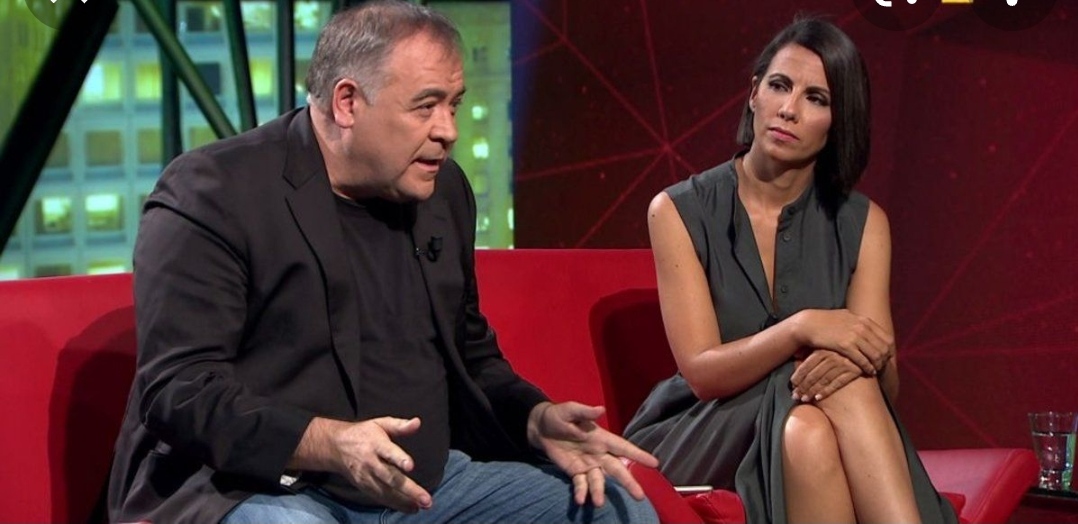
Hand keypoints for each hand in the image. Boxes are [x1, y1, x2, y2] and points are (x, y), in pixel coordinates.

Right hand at [326, 417, 431, 512]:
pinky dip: (396, 504)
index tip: (410, 466)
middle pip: (390, 478)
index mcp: (376, 444)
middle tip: (426, 500)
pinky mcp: (364, 487)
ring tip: (421, 506)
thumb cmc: (363, 433)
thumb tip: (417, 422)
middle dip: (409, 490)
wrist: (335, 446)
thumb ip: (400, 425)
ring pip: (386, 491)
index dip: (399, 458)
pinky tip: (411, 508)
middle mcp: (370, 462)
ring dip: (404, 501)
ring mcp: (366, 477)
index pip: (388, 452)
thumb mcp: (380, 423)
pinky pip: (380, 498)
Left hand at [527, 401, 658, 506]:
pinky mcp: (575, 472)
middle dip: (628, 482)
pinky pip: (580, 484)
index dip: (638, 455)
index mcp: (601, 438)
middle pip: (617, 469)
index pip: (623, 447)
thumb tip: (600, 409)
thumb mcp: (570, 410)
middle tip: (639, 496)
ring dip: (599, 491)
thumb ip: (584, 411)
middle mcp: (598, 453)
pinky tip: (580, 501)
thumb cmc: (559, 415)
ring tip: (598, 503)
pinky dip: (581, 492)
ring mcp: (588, 464)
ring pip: (598, 480)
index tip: (654, 464)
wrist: (541, 428)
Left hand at [790, 349, 863, 401]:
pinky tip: (817, 398)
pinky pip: (837, 383)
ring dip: (812, 391)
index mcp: (824, 349)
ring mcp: (844, 363)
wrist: (868, 349)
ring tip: (803, 399)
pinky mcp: (854, 371)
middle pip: (813, 373)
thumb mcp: (828, 346)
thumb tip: (796, 354)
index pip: (807, 364)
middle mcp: (832, 355)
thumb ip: (814, 351)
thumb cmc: (842, 349)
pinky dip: (826, 391)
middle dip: (803, 386)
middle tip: (795, 395)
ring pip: (823, 380)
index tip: (792, 385)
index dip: (798, 375)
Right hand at [793, 309, 893, 374]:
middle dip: (885, 359)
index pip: (886, 338)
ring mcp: (854, 336)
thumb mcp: (845, 316)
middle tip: (883, 366)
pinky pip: (863, 360)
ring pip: (876, 355)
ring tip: (876, 370)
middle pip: (884, 347)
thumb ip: (857, 321)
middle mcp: (862, 327)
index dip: (889, 350)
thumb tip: (866, 324)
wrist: (808, 323)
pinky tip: (868, 372)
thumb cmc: (825, 321)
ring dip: (878, 365)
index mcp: (864, 320)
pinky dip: (868, 367)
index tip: (887, 357)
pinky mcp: (845, 346)